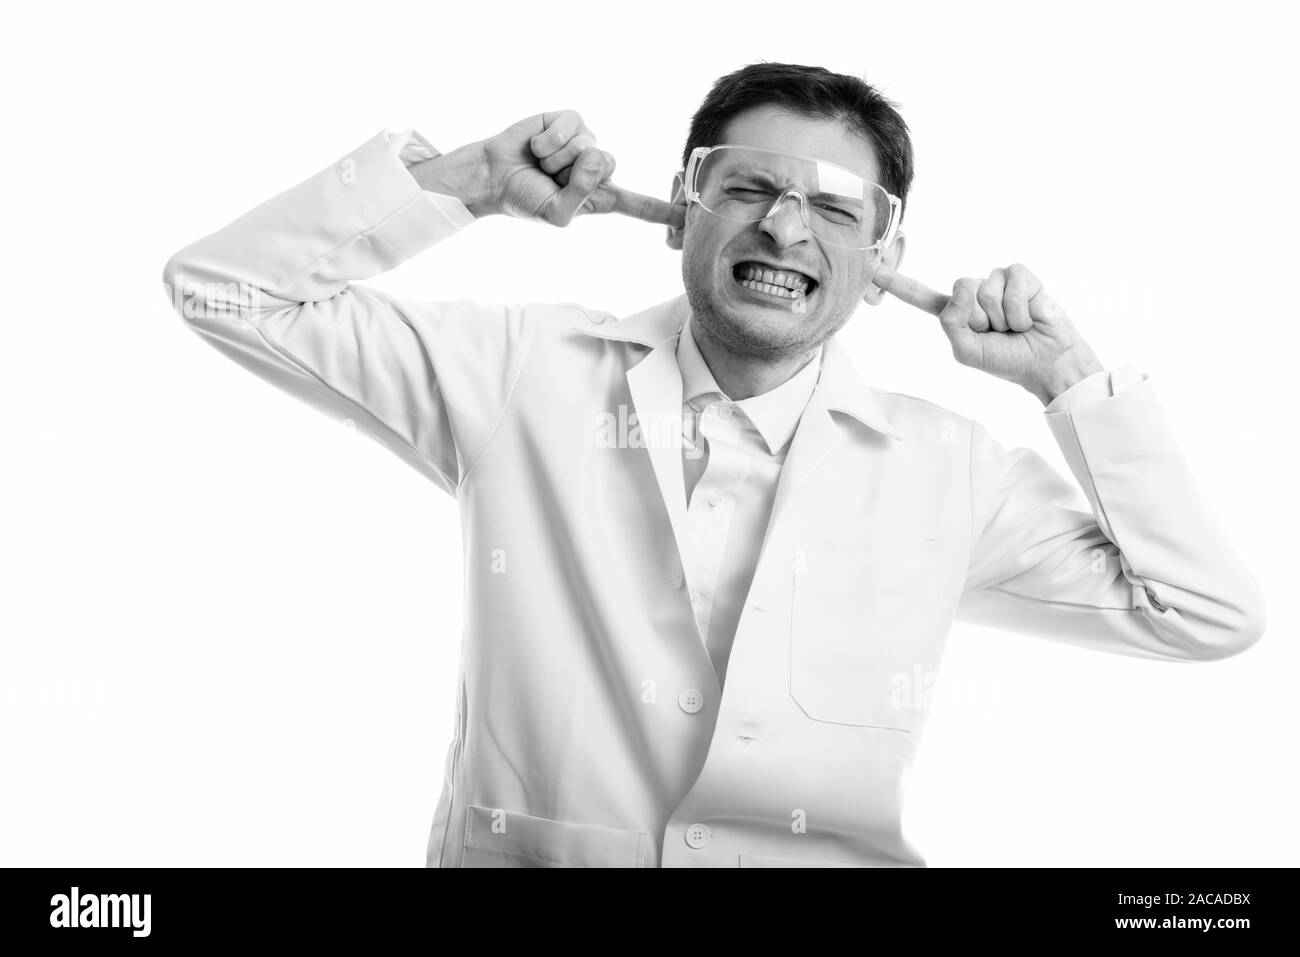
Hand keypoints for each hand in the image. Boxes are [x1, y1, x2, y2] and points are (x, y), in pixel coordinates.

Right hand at [452, 110, 683, 227]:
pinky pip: (570, 127)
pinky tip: (536, 146)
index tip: (690, 217)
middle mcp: (598, 168)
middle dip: (572, 174)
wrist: (493, 174)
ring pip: (587, 146)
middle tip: (549, 178)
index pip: (639, 205)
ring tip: (541, 164)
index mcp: (601, 197)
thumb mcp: (555, 214)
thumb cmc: (525, 198)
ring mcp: (586, 142)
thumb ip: (580, 197)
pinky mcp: (570, 120)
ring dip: (555, 159)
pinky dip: (548, 140)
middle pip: (608, 166)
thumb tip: (595, 155)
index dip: (664, 210)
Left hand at [871, 262, 1102, 403]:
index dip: (897, 283)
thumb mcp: (967, 351)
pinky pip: (1012, 282)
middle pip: (960, 289)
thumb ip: (951, 323)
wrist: (1046, 362)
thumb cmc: (1006, 359)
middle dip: (981, 317)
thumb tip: (964, 288)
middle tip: (998, 332)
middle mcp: (972, 294)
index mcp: (953, 314)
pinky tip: (1029, 317)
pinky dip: (1020, 308)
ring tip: (1015, 327)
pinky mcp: (1021, 276)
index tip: (873, 269)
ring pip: (987, 288)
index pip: (920, 296)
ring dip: (1004, 316)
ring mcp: (996, 282)